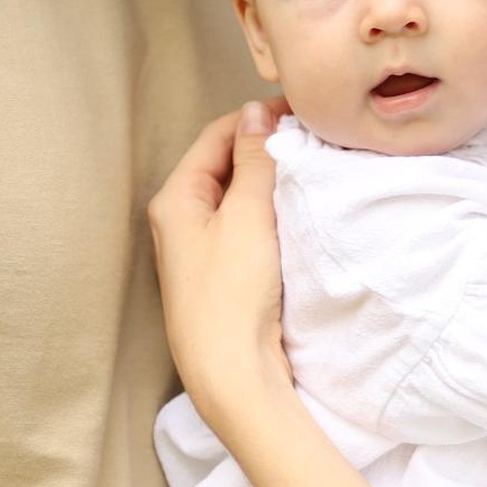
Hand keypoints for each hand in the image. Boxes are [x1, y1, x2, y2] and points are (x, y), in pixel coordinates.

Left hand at [148, 99, 289, 428]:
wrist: (232, 374)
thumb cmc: (231, 295)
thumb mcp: (247, 216)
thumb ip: (254, 161)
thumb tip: (256, 113)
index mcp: (174, 199)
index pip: (216, 135)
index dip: (257, 119)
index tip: (301, 112)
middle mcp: (179, 221)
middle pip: (224, 165)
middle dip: (265, 150)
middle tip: (311, 140)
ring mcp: (199, 250)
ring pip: (237, 197)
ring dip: (270, 182)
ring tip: (309, 172)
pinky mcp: (221, 276)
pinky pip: (245, 228)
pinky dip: (270, 214)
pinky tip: (296, 214)